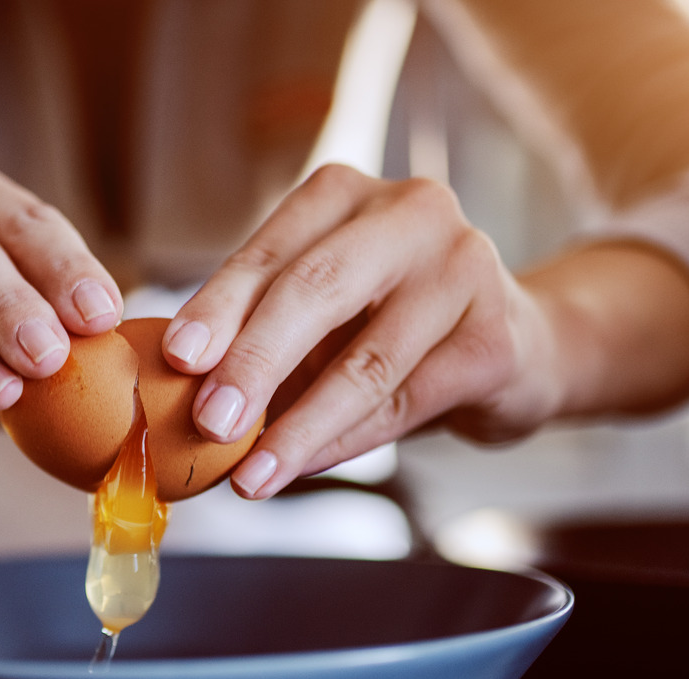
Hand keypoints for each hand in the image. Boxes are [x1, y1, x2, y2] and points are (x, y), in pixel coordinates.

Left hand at [159, 164, 688, 499]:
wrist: (513, 343)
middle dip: (254, 362)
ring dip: (299, 426)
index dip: (219, 307)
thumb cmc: (385, 322)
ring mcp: (463, 269)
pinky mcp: (495, 339)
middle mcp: (410, 213)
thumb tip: (175, 391)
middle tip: (208, 422)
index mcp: (344, 193)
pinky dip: (346, 443)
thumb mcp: (319, 308)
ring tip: (250, 477)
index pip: (269, 252)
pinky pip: (405, 402)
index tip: (175, 358)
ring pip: (365, 361)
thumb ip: (257, 331)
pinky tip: (303, 467)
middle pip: (317, 291)